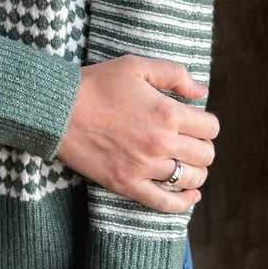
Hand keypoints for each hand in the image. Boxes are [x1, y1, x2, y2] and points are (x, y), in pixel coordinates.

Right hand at [56, 56, 217, 211]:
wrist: (58, 109)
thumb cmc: (96, 84)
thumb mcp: (135, 65)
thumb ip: (174, 74)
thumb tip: (201, 91)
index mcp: (167, 113)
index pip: (210, 127)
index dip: (207, 124)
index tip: (197, 122)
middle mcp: (160, 143)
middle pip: (205, 154)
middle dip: (203, 147)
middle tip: (191, 141)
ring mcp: (143, 167)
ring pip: (191, 178)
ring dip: (197, 171)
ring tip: (187, 163)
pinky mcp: (127, 184)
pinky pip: (165, 202)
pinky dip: (183, 202)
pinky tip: (190, 195)